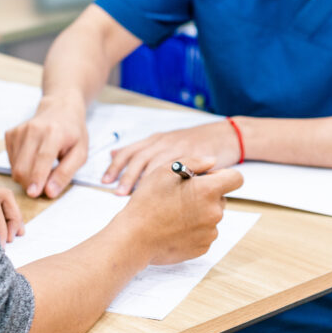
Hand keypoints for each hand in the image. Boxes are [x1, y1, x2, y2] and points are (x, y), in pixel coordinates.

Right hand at [5, 94, 87, 198]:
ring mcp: (19, 131)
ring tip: (41, 168)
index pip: (42, 158)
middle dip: (30, 183)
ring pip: (15, 166)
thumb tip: (50, 192)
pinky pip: (11, 161)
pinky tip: (32, 158)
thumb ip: (66, 173)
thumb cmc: (73, 133)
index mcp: (54, 133)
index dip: (37, 178)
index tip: (33, 193)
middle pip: (23, 166)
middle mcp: (33, 129)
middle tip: (43, 186)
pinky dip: (20, 166)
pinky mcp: (11, 134)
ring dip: (26, 176)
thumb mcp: (80, 153)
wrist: (60, 109)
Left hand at [104, 120, 242, 195]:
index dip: (116, 166)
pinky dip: (169, 181)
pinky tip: (165, 194)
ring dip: (143, 180)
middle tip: (117, 193)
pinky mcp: (196, 156)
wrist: (226, 136)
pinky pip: (179, 169)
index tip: (105, 181)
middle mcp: (165, 142)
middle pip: (139, 157)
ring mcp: (180, 148)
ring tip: (134, 196)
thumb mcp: (166, 142)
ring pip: (157, 164)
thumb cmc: (194, 143)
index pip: (130, 151)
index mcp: (156, 139)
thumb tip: (113, 154)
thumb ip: (141, 150)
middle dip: (126, 176)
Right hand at [117, 156, 243, 264]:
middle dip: (206, 195)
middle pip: (221, 198)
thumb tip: (212, 161)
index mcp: (208, 191)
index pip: (236, 178)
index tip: (206, 178)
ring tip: (174, 213)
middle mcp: (214, 212)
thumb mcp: (165, 171)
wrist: (135, 238)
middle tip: (181, 196)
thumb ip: (193, 162)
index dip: (222, 175)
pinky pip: (204, 233)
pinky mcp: (202, 248)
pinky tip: (174, 227)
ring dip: (199, 213)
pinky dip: (194, 229)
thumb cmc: (147, 203)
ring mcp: (209, 232)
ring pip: (211, 217)